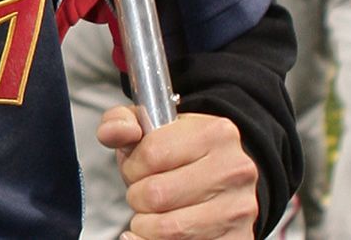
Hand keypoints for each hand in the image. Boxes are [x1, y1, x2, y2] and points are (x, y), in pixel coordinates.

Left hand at [97, 106, 259, 238]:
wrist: (219, 180)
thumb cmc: (179, 155)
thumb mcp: (149, 128)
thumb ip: (121, 122)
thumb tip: (112, 132)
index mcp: (216, 133)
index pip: (152, 154)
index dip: (133, 166)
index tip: (139, 168)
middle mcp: (234, 170)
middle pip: (157, 194)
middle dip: (138, 197)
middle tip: (145, 194)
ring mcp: (238, 209)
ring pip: (168, 229)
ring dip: (147, 225)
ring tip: (154, 213)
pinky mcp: (237, 239)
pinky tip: (157, 235)